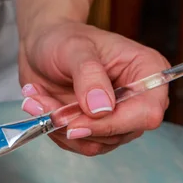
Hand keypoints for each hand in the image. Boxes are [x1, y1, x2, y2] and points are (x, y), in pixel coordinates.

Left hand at [19, 21, 169, 156]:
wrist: (41, 46)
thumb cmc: (62, 38)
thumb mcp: (74, 48)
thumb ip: (89, 76)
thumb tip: (102, 109)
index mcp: (146, 71)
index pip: (146, 113)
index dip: (113, 124)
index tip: (75, 123)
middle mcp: (137, 99)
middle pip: (120, 133)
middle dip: (77, 124)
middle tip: (43, 105)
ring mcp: (117, 117)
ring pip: (95, 142)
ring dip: (60, 126)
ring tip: (36, 98)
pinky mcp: (95, 128)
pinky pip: (78, 143)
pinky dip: (54, 129)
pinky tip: (39, 104)